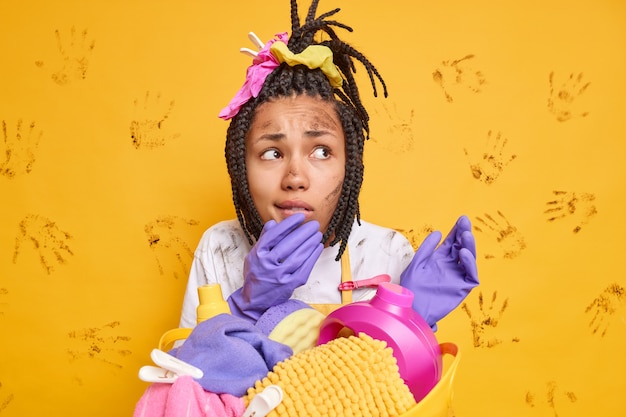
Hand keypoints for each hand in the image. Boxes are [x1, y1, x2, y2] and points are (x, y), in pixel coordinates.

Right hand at [228, 213, 322, 321]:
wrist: (254, 301)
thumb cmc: (255, 275)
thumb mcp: (254, 255)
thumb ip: (264, 239)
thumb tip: (272, 223)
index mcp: (258, 254)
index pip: (275, 235)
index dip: (288, 224)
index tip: (300, 217)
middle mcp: (268, 264)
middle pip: (288, 244)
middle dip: (303, 232)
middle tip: (314, 225)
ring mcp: (279, 276)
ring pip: (298, 256)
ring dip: (310, 243)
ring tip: (317, 234)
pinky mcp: (289, 285)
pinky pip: (304, 268)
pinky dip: (312, 257)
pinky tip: (317, 248)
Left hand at [400, 215, 478, 329]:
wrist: (411, 307)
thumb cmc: (411, 287)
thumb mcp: (416, 263)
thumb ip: (427, 248)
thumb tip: (439, 232)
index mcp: (439, 259)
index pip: (451, 242)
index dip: (456, 231)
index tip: (461, 219)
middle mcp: (450, 266)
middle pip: (461, 247)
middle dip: (464, 234)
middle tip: (465, 222)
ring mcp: (457, 276)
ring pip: (468, 259)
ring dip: (469, 246)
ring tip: (466, 235)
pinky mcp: (461, 288)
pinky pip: (470, 274)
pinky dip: (469, 263)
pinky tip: (463, 253)